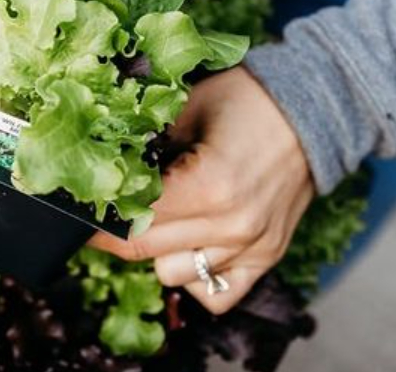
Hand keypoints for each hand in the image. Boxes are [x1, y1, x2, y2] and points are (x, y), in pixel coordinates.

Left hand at [90, 67, 314, 313]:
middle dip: (116, 233)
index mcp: (207, 186)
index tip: (80, 208)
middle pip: (144, 251)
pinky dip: (197, 277)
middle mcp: (230, 226)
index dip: (98, 215)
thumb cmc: (248, 100)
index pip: (130, 220)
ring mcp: (251, 247)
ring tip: (162, 218)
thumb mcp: (186, 108)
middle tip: (107, 213)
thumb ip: (145, 143)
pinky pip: (217, 295)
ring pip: (173, 275)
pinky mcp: (267, 257)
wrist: (314, 109)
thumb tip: (102, 167)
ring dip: (158, 251)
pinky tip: (191, 244)